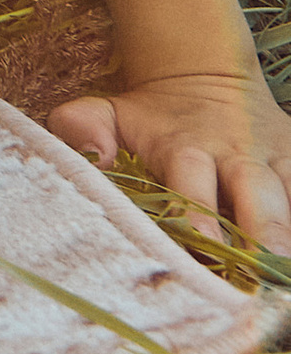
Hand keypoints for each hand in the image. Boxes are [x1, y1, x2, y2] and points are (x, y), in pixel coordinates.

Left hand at [48, 66, 290, 252]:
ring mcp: (279, 160)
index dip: (198, 215)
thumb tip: (93, 160)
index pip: (193, 182)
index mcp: (187, 147)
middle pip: (259, 196)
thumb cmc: (150, 116)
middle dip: (265, 233)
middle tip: (265, 274)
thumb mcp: (108, 111)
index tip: (203, 249)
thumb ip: (84, 129)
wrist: (205, 76)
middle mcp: (240, 154)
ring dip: (290, 233)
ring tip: (288, 278)